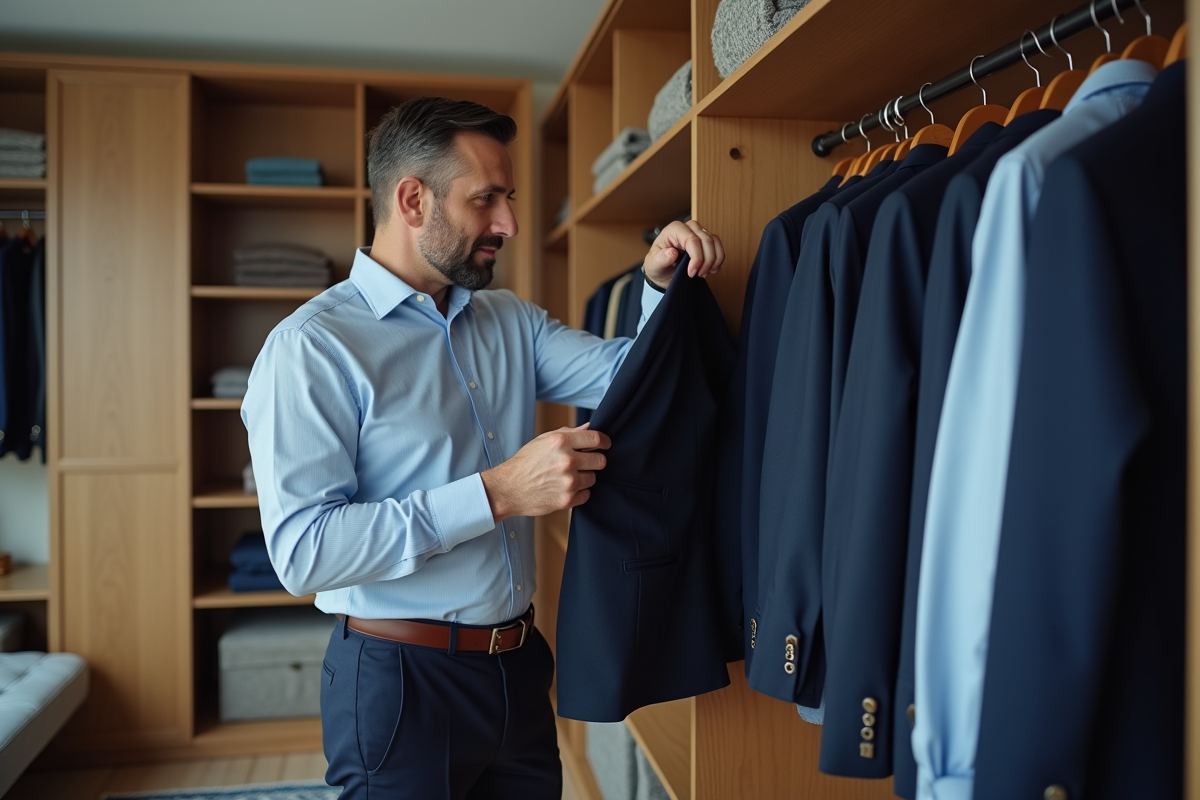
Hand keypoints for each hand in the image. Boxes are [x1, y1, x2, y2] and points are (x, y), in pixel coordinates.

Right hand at [481, 424, 610, 520]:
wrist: (508, 488)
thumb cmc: (526, 462)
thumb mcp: (543, 440)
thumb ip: (568, 433)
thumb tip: (589, 427)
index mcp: (561, 442)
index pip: (596, 438)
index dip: (605, 441)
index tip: (606, 444)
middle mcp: (567, 461)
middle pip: (600, 460)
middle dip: (595, 460)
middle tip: (586, 462)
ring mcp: (568, 482)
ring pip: (593, 478)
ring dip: (585, 477)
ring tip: (569, 476)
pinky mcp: (567, 499)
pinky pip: (586, 494)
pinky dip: (580, 492)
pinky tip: (566, 488)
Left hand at [643, 219, 724, 287]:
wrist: (663, 272)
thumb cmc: (657, 265)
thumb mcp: (653, 264)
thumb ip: (660, 259)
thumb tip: (672, 253)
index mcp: (674, 229)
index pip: (692, 239)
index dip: (696, 257)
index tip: (692, 272)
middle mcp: (688, 228)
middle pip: (706, 240)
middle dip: (706, 261)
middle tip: (699, 275)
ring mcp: (699, 233)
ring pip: (715, 242)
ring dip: (714, 261)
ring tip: (704, 273)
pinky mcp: (706, 241)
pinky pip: (719, 247)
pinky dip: (718, 260)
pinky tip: (710, 270)